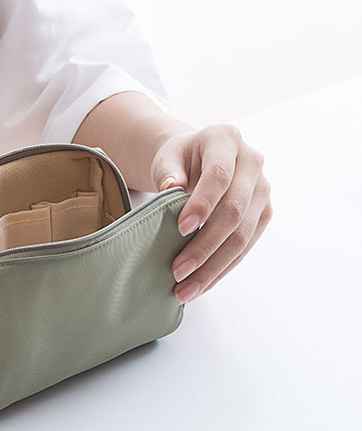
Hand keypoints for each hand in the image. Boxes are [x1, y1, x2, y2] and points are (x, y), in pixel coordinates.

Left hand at [151, 124, 272, 301]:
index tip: (180, 229)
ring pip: (242, 236)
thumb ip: (167, 171)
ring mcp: (262, 190)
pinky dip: (222, 269)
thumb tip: (170, 188)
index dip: (202, 204)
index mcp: (226, 140)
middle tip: (178, 271)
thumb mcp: (168, 157)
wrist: (199, 159)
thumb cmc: (180, 159)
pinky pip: (246, 246)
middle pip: (233, 212)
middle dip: (205, 246)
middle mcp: (252, 163)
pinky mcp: (263, 213)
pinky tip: (202, 285)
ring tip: (186, 289)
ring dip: (213, 267)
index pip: (218, 176)